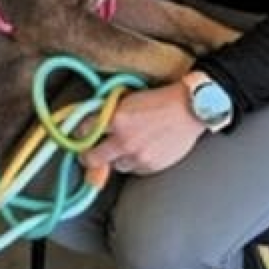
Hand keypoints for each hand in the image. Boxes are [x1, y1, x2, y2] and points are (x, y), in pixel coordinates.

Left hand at [79, 83, 206, 174]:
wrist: (190, 109)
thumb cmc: (160, 99)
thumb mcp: (129, 98)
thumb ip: (109, 110)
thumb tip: (91, 119)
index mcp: (117, 119)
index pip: (84, 130)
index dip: (78, 132)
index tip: (77, 134)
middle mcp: (124, 141)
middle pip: (92, 158)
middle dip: (87, 156)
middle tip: (87, 153)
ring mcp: (138, 156)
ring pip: (115, 165)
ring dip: (116, 158)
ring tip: (125, 146)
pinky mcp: (150, 166)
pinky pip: (134, 169)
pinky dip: (134, 162)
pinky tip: (142, 149)